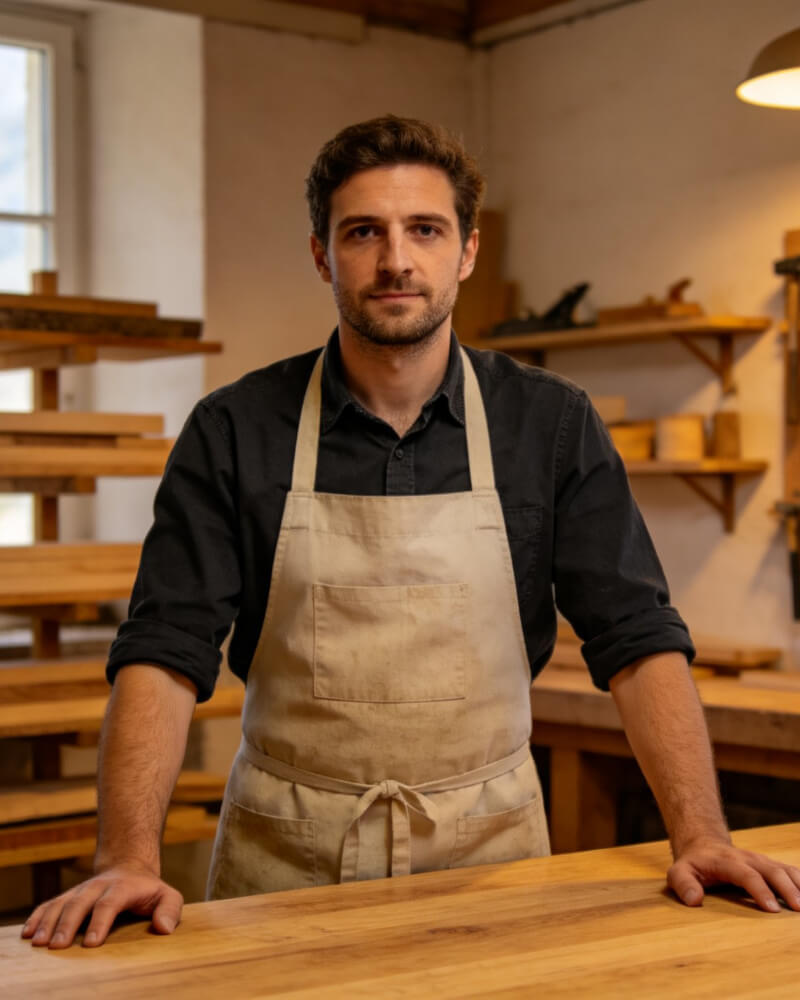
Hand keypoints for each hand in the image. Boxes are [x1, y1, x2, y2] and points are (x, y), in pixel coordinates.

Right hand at [21, 865, 183, 947]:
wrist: (129, 868)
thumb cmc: (149, 890)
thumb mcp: (167, 895)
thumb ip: (171, 909)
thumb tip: (163, 928)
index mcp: (122, 887)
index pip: (109, 903)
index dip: (100, 922)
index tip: (92, 943)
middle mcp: (98, 887)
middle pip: (80, 903)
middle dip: (67, 924)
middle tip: (58, 947)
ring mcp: (81, 890)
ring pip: (61, 903)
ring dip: (48, 922)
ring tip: (38, 943)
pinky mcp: (69, 896)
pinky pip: (49, 904)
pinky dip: (37, 917)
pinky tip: (27, 933)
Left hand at [668, 838, 799, 912]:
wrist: (704, 845)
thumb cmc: (693, 864)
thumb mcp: (679, 871)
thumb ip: (683, 884)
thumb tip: (694, 900)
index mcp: (728, 861)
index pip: (747, 875)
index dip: (760, 890)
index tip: (772, 909)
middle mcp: (749, 859)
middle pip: (772, 871)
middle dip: (787, 889)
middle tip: (798, 909)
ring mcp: (762, 861)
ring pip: (785, 870)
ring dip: (799, 885)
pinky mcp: (770, 866)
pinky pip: (791, 872)